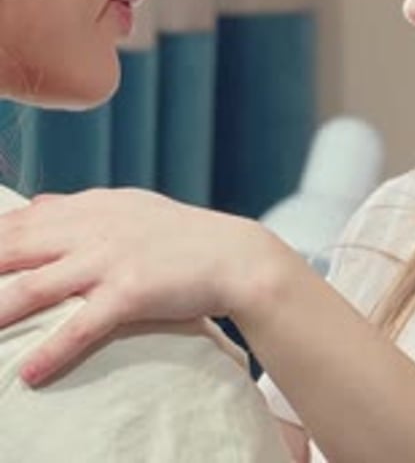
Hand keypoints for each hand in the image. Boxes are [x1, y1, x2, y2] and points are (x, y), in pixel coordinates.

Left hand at [0, 188, 264, 384]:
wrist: (231, 254)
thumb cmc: (177, 234)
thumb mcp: (126, 206)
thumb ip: (78, 206)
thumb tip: (35, 203)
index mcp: (90, 207)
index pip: (22, 220)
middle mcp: (93, 228)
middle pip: (18, 247)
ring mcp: (110, 259)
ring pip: (37, 287)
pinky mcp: (131, 292)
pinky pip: (83, 325)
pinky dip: (53, 350)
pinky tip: (29, 372)